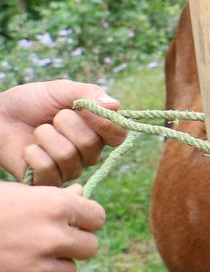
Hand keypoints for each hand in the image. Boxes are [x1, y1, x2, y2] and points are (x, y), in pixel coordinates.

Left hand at [0, 80, 123, 184]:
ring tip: (37, 132)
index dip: (105, 124)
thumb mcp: (61, 90)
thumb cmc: (31, 102)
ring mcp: (69, 168)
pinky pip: (49, 171)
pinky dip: (34, 154)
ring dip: (46, 137)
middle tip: (52, 118)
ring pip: (68, 156)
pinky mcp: (48, 181)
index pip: (118, 135)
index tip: (86, 110)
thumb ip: (89, 93)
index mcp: (98, 130)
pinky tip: (29, 149)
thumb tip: (115, 105)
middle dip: (66, 125)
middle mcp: (88, 152)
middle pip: (91, 145)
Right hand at [0, 183, 106, 271]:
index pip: (96, 218)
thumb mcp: (14, 194)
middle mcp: (54, 237)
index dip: (81, 221)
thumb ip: (50, 198)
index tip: (66, 223)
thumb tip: (81, 196)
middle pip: (89, 247)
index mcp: (56, 206)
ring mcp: (39, 268)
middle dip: (70, 246)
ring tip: (18, 258)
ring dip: (50, 269)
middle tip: (41, 244)